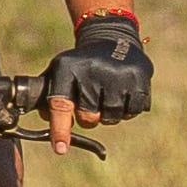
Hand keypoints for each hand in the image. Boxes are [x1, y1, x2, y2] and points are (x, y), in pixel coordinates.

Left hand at [42, 12, 152, 146]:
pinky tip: (124, 92)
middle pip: (89, 118)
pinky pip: (132, 112)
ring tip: (108, 95)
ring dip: (109, 114)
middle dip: (89, 118)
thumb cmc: (80, 64)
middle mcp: (92, 70)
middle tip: (91, 103)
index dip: (60, 129)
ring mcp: (117, 73)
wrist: (112, 37)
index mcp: (67, 68)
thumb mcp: (59, 71)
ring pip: (112, 118)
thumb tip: (48, 125)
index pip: (61, 105)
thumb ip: (49, 98)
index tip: (61, 149)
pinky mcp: (139, 77)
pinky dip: (127, 109)